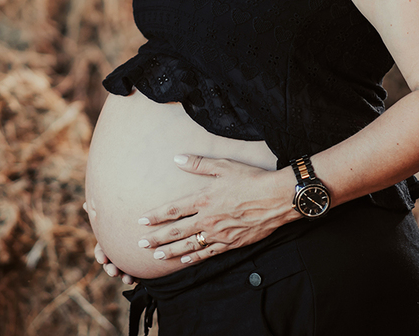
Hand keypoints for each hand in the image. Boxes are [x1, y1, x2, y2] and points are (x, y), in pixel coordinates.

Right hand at [83, 200, 134, 283]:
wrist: (150, 228)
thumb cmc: (129, 218)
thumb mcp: (118, 215)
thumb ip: (105, 212)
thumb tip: (84, 204)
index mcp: (109, 244)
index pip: (101, 251)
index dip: (101, 256)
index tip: (102, 259)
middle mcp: (117, 254)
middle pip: (110, 264)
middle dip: (111, 269)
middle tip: (113, 272)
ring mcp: (127, 262)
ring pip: (123, 272)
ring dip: (124, 276)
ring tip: (128, 279)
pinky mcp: (138, 267)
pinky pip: (137, 275)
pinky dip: (136, 278)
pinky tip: (139, 279)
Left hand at [137, 154, 297, 265]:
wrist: (277, 198)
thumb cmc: (251, 179)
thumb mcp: (224, 166)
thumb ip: (198, 164)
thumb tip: (177, 159)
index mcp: (204, 199)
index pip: (173, 210)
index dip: (156, 216)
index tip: (141, 221)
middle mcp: (209, 219)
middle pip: (177, 231)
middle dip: (157, 238)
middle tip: (141, 244)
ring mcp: (220, 234)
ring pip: (190, 245)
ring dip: (171, 251)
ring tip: (156, 256)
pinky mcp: (232, 243)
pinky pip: (209, 253)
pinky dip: (195, 257)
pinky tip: (184, 260)